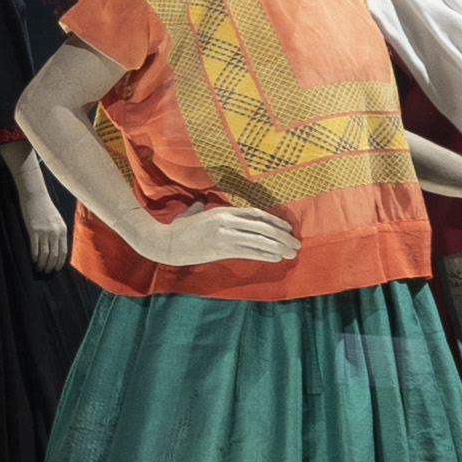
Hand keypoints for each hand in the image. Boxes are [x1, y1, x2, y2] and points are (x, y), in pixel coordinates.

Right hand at [25, 208, 69, 272]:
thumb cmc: (45, 206)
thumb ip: (58, 231)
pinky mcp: (33, 230)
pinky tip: (33, 260)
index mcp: (62, 230)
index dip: (59, 262)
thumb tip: (57, 245)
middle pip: (54, 254)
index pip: (63, 251)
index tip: (56, 269)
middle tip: (46, 271)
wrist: (35, 195)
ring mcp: (44, 231)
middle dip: (50, 265)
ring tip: (39, 268)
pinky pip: (35, 248)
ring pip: (45, 253)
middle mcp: (55, 232)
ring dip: (42, 263)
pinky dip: (35, 256)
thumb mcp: (57, 219)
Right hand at [137, 202, 298, 269]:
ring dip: (278, 247)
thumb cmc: (177, 229)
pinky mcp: (221, 249)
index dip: (274, 221)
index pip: (256, 214)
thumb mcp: (193, 214)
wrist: (164, 243)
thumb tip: (201, 203)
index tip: (287, 229)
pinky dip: (265, 255)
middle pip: (262, 227)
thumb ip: (201, 208)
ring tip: (291, 252)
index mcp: (222, 211)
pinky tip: (276, 258)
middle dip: (281, 236)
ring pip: (259, 240)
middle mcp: (226, 221)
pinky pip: (249, 252)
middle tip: (296, 243)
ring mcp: (224, 235)